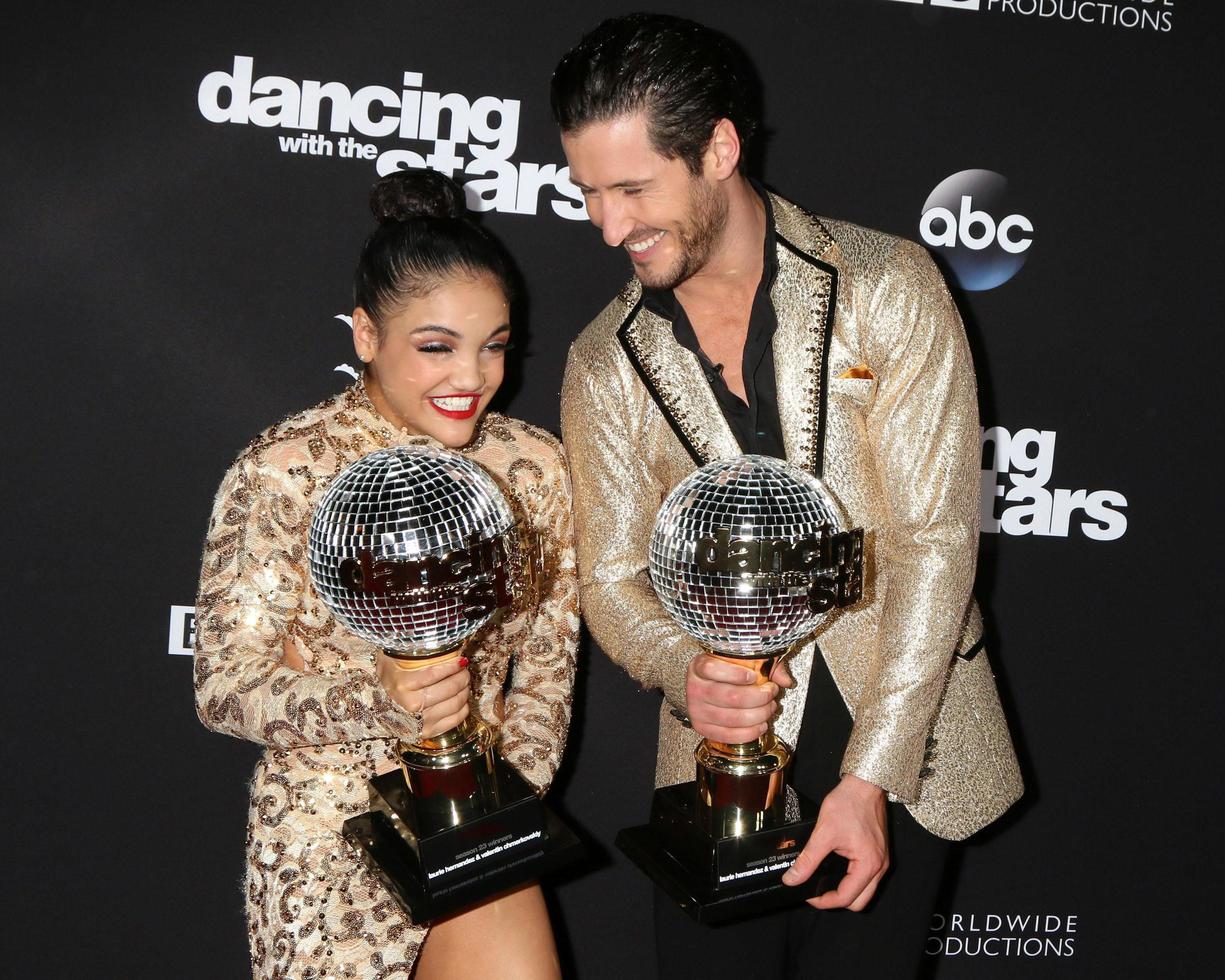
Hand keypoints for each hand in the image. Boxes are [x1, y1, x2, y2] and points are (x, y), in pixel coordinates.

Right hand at [377, 653, 471, 737]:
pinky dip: (463, 708)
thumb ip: (406, 649)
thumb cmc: (388, 680)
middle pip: (449, 689)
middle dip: (462, 677)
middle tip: (464, 670)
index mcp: (401, 685)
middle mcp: (410, 705)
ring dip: (465, 691)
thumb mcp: (389, 660)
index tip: (460, 660)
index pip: (434, 674)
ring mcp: (420, 721)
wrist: (375, 709)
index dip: (452, 666)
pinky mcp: (428, 733)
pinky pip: (455, 720)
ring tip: (464, 682)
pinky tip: (461, 699)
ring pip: (455, 704)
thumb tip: (430, 634)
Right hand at [684, 653, 793, 743]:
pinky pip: (729, 735)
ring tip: (769, 708)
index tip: (754, 675)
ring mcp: (697, 710)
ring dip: (759, 714)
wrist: (704, 687)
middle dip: (760, 696)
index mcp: (699, 667)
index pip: (712, 669)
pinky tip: (761, 724)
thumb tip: (785, 680)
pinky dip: (750, 732)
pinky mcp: (702, 728)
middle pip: (732, 696)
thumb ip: (764, 664)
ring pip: (734, 718)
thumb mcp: (740, 660)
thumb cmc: (723, 671)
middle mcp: (695, 689)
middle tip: (771, 692)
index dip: (736, 674)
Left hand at [781, 773, 888, 911]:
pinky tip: (837, 869)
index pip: (846, 898)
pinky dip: (852, 878)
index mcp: (869, 865)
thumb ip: (808, 859)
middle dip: (837, 900)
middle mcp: (880, 867)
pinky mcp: (879, 852)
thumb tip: (792, 878)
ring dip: (846, 890)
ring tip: (824, 881)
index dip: (823, 901)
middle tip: (817, 892)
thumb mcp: (824, 833)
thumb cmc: (849, 803)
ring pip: (865, 890)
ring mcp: (881, 860)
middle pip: (860, 901)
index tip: (808, 895)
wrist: (864, 784)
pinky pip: (867, 876)